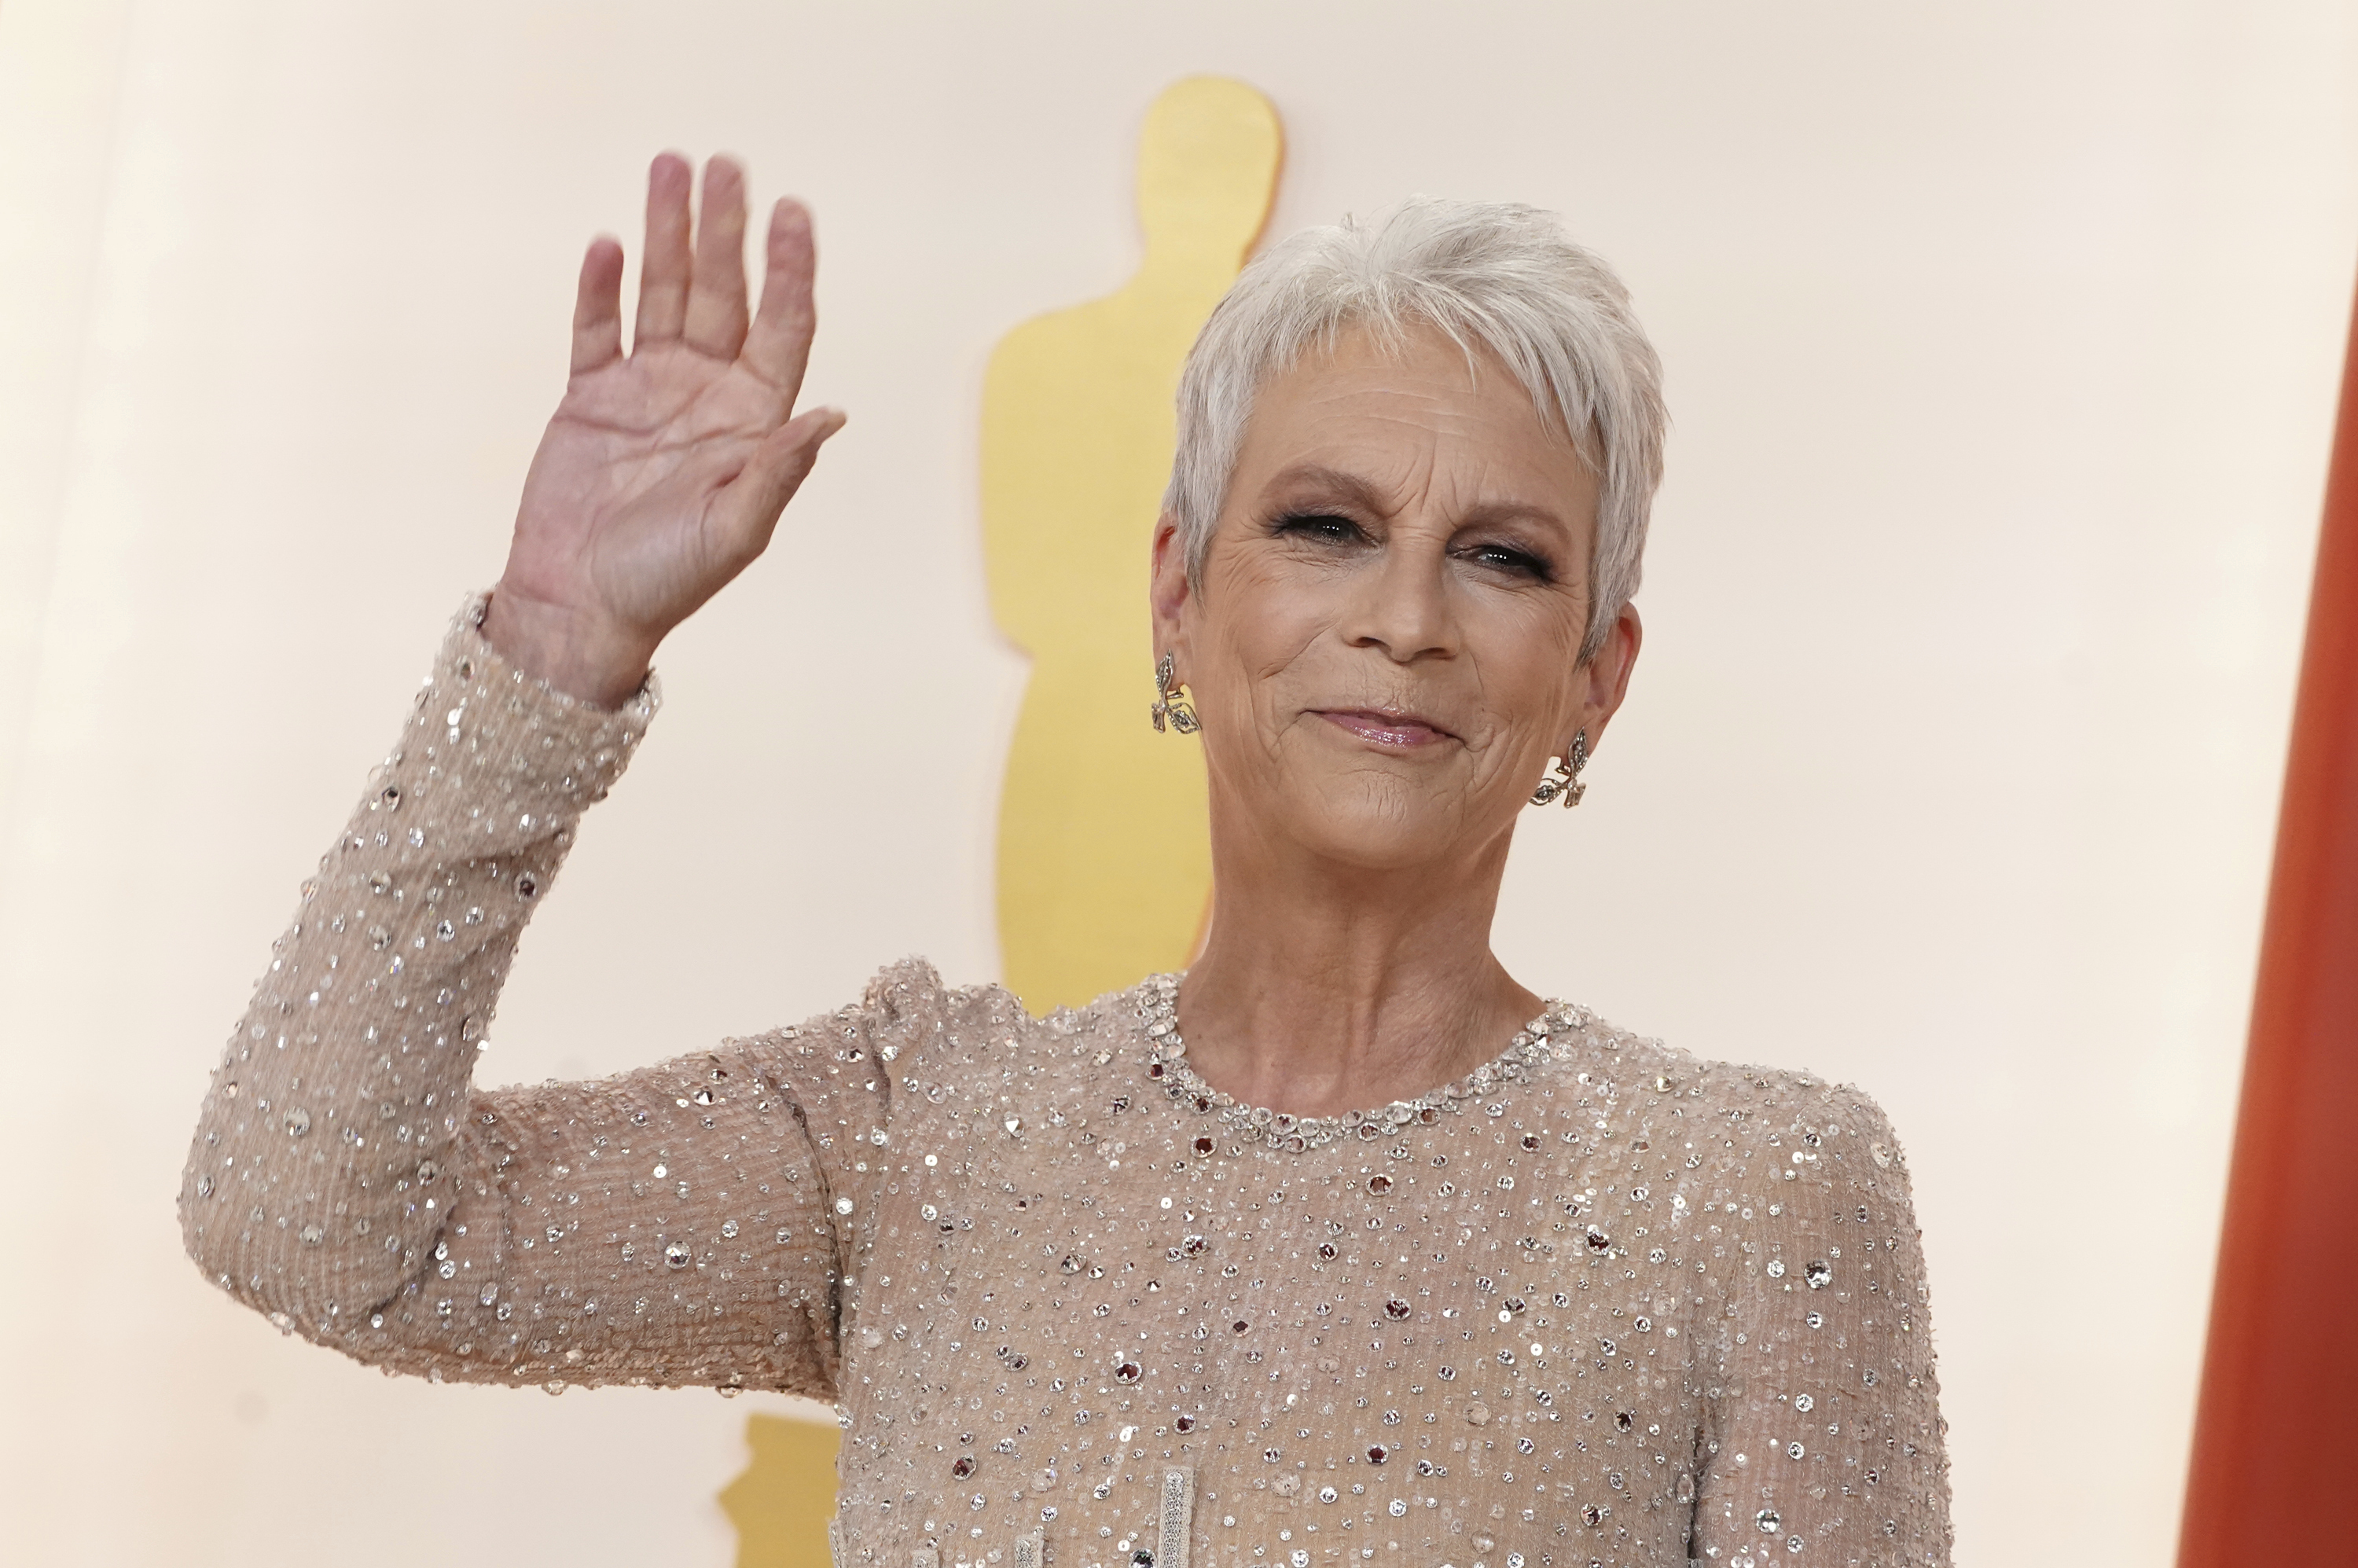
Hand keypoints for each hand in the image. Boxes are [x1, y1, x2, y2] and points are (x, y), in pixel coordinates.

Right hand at [482, 153, 844, 705]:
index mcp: (753, 422)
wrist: (579, 607)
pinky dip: (600, 287)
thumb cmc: (666, 581)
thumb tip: (833, 415)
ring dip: (665, 235)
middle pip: (723, 294)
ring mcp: (648, 391)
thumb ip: (780, 469)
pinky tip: (607, 243)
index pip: (781, 328)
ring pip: (662, 293)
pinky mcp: (591, 398)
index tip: (792, 212)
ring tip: (668, 168)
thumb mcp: (735, 530)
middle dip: (723, 230)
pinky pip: (597, 329)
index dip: (788, 270)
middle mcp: (706, 395)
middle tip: (723, 164)